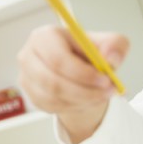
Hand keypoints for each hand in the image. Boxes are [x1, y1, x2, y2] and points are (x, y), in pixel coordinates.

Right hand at [17, 25, 127, 142]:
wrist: (77, 71)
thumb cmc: (88, 53)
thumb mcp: (109, 43)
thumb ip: (115, 45)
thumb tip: (110, 58)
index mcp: (44, 36)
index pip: (57, 58)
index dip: (82, 73)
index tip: (105, 80)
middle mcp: (28, 56)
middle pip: (53, 81)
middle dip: (84, 91)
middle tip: (107, 92)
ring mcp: (26, 77)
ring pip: (53, 97)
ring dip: (82, 100)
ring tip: (101, 95)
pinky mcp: (30, 94)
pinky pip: (52, 106)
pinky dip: (73, 106)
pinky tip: (86, 98)